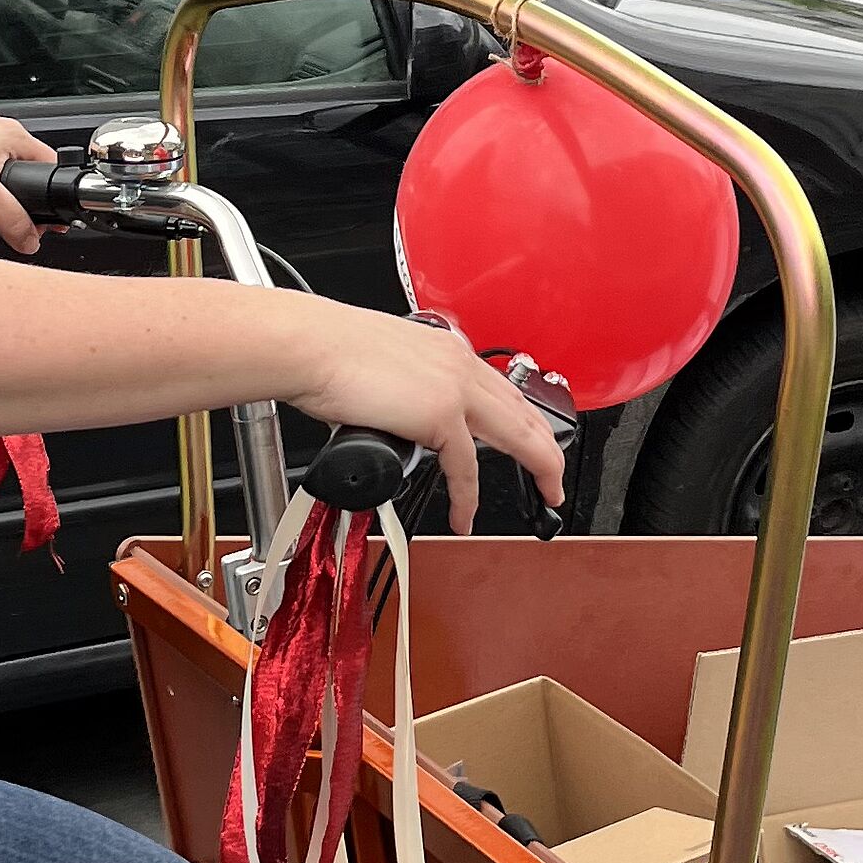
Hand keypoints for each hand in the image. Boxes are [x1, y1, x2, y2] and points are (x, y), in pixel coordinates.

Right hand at [281, 305, 566, 539]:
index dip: (522, 418)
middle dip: (547, 447)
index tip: (529, 437)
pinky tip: (465, 516)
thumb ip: (403, 389)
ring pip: (517, 435)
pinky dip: (469, 497)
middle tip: (555, 476)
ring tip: (544, 494)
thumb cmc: (325, 352)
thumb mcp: (381, 364)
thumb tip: (399, 420)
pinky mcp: (440, 414)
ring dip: (538, 468)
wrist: (307, 346)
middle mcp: (459, 363)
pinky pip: (467, 468)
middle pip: (524, 411)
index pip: (500, 387)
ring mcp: (454, 387)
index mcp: (447, 347)